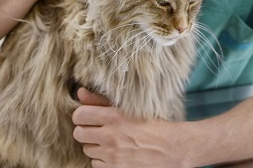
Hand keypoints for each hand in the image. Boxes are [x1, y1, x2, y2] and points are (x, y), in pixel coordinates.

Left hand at [72, 88, 187, 167]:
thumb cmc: (154, 125)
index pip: (79, 115)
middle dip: (86, 131)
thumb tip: (80, 92)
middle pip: (79, 133)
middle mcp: (110, 136)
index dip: (81, 115)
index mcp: (114, 116)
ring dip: (95, 146)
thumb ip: (101, 101)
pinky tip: (115, 154)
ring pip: (87, 149)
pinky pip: (95, 164)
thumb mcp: (129, 109)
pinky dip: (102, 160)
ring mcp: (112, 155)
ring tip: (111, 142)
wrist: (173, 149)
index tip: (88, 117)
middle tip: (98, 130)